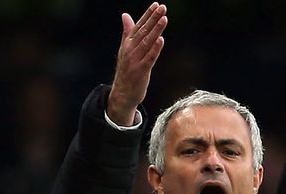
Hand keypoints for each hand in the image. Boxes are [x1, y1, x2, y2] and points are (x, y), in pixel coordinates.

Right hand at [107, 2, 167, 125]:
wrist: (122, 93)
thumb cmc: (127, 70)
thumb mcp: (126, 49)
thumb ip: (128, 32)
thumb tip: (125, 15)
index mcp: (128, 43)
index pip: (139, 26)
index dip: (148, 15)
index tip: (156, 4)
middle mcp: (130, 49)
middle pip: (144, 31)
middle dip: (153, 18)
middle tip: (162, 7)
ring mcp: (135, 60)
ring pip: (147, 42)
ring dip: (156, 30)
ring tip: (164, 19)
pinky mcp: (141, 70)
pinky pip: (149, 58)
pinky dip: (155, 49)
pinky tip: (161, 40)